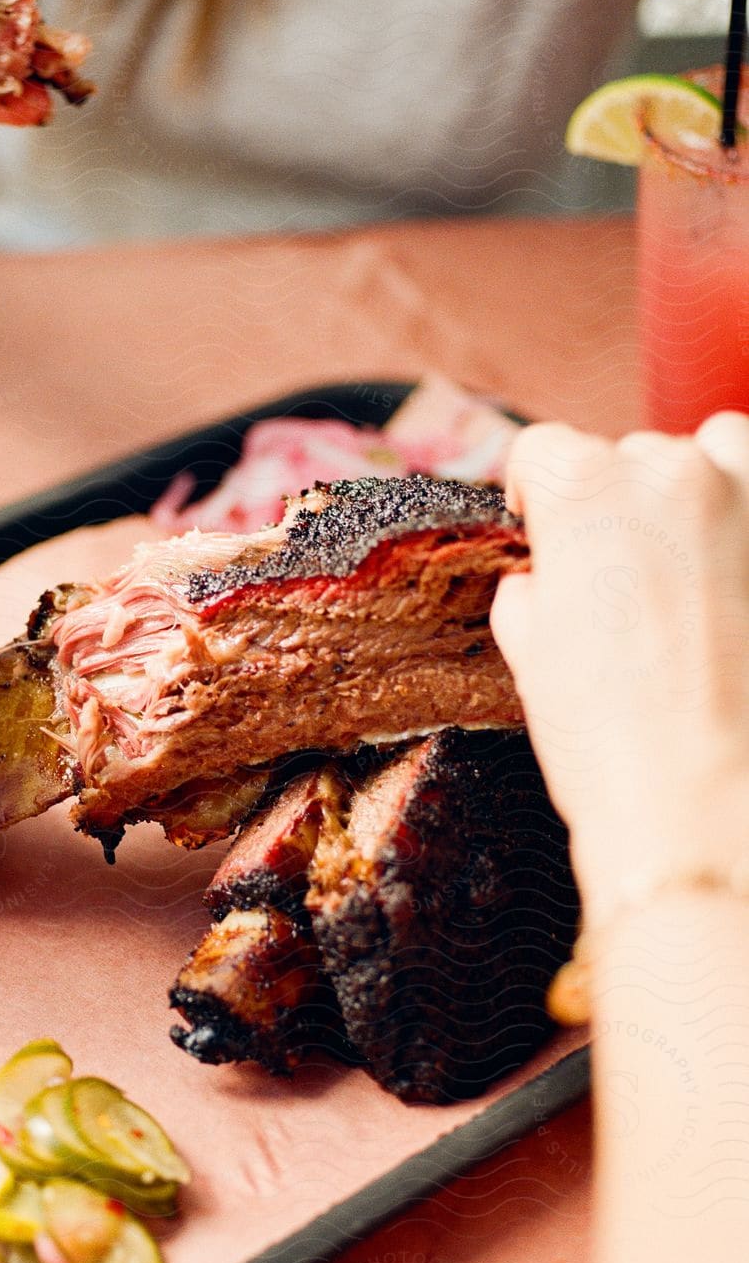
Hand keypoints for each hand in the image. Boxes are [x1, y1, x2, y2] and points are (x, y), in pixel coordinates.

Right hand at [491, 417, 748, 920]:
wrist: (709, 811)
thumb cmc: (615, 746)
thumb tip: (543, 583)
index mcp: (588, 490)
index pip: (546, 451)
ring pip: (720, 454)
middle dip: (625, 510)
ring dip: (703, 496)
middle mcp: (677, 473)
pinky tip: (738, 597)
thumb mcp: (535, 661)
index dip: (538, 496)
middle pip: (636, 457)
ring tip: (697, 574)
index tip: (545, 534)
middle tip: (626, 587)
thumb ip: (534, 595)